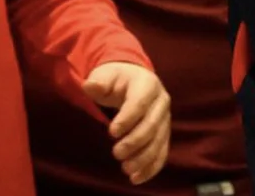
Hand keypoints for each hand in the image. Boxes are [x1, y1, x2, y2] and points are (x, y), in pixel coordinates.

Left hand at [83, 62, 170, 186]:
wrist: (134, 81)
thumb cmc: (117, 80)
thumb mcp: (106, 76)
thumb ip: (98, 83)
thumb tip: (88, 86)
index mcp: (148, 84)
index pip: (140, 103)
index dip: (127, 118)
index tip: (111, 132)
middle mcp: (161, 101)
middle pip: (152, 125)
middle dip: (134, 142)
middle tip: (116, 153)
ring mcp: (165, 119)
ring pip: (159, 141)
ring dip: (143, 158)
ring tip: (125, 169)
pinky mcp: (165, 134)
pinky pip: (162, 152)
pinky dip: (151, 168)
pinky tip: (137, 178)